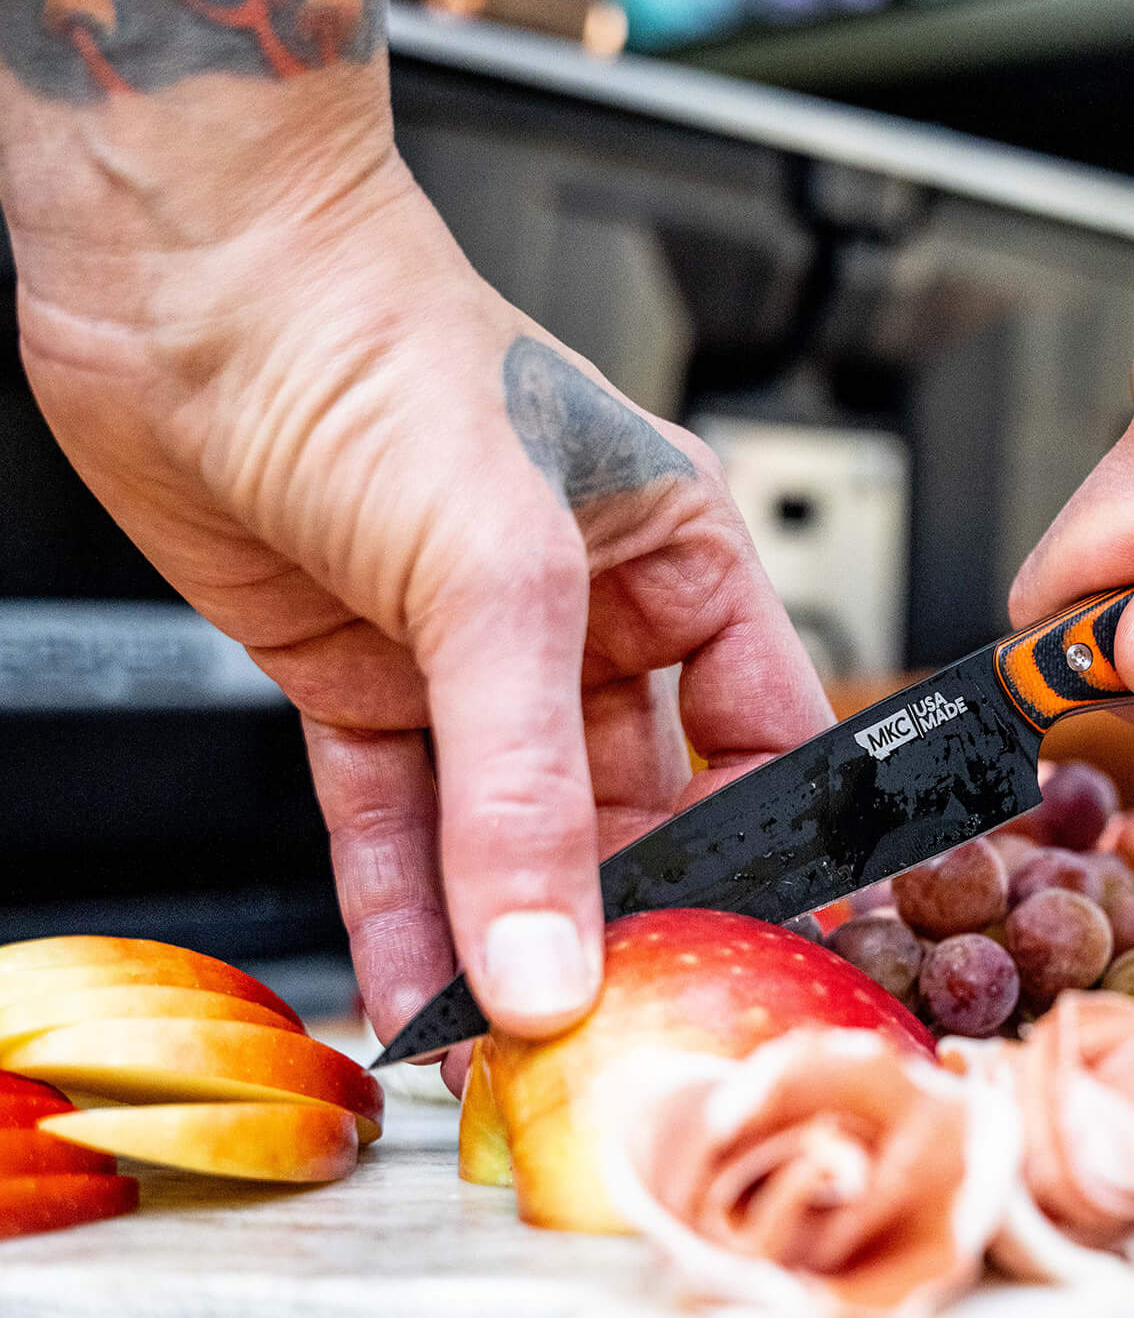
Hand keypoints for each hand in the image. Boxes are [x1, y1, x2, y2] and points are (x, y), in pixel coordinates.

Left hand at [9, 124, 827, 1049]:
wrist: (182, 272)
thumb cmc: (375, 343)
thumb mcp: (497, 577)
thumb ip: (527, 785)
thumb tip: (550, 957)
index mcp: (678, 562)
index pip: (764, 742)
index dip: (767, 853)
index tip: (750, 956)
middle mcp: (587, 619)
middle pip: (634, 812)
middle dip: (617, 920)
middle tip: (609, 1028)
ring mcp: (468, 662)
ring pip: (507, 836)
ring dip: (503, 940)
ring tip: (506, 1046)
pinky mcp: (362, 687)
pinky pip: (397, 826)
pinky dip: (402, 913)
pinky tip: (415, 994)